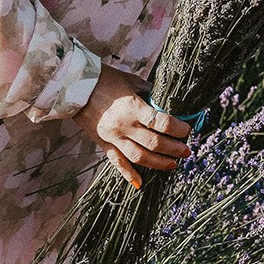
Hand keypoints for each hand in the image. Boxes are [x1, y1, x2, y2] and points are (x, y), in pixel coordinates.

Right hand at [72, 63, 191, 188]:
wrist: (75, 87)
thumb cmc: (106, 79)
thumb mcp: (132, 81)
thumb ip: (149, 93)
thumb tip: (164, 103)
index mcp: (133, 107)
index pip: (162, 123)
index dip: (178, 129)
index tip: (187, 131)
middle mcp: (124, 126)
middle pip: (154, 143)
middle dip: (174, 149)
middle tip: (186, 151)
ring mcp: (113, 137)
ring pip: (139, 157)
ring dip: (159, 163)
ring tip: (173, 164)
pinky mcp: (103, 144)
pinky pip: (117, 162)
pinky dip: (128, 174)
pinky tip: (140, 183)